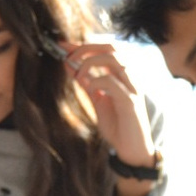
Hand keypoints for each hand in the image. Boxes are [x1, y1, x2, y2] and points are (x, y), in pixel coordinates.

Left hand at [59, 42, 156, 184]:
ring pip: (114, 58)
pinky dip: (96, 81)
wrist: (133, 151)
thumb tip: (70, 65)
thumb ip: (86, 83)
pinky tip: (90, 89)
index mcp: (123, 76)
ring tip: (78, 74)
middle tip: (68, 56)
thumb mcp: (98, 101)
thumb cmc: (118, 127)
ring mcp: (132, 88)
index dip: (83, 45)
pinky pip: (111, 82)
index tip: (62, 45)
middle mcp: (130, 78)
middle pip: (111, 47)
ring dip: (90, 62)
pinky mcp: (130, 102)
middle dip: (86, 47)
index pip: (105, 49)